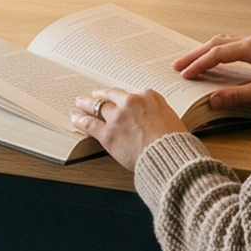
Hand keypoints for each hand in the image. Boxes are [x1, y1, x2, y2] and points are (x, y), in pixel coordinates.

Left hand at [69, 86, 188, 169]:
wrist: (169, 155)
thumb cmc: (175, 142)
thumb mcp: (173, 120)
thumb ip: (159, 114)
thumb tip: (154, 119)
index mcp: (149, 97)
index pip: (131, 95)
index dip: (122, 98)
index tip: (118, 99)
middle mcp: (131, 102)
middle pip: (111, 95)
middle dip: (101, 95)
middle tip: (95, 94)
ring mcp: (118, 117)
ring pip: (97, 106)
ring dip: (86, 104)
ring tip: (79, 103)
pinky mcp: (108, 133)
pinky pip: (89, 124)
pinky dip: (80, 120)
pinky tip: (74, 118)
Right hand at [172, 33, 250, 114]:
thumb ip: (237, 96)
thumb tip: (212, 100)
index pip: (218, 53)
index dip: (200, 64)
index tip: (185, 75)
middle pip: (217, 43)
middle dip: (196, 54)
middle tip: (177, 66)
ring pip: (225, 42)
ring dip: (206, 51)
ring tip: (190, 63)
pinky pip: (234, 45)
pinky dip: (219, 52)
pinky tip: (215, 61)